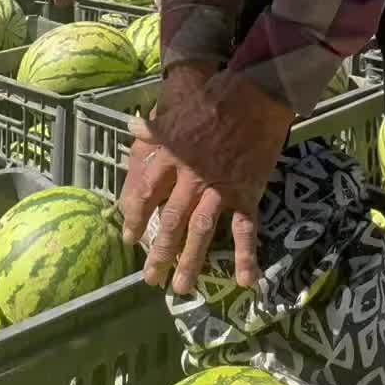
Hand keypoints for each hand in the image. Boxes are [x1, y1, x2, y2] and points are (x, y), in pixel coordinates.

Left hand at [119, 64, 294, 294]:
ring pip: (200, 231)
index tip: (129, 238)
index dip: (135, 218)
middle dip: (158, 252)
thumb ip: (154, 128)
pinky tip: (245, 280)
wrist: (255, 95)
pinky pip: (245, 229)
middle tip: (150, 278)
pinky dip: (246, 255)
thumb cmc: (214, 98)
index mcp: (170, 158)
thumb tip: (132, 128)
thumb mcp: (176, 110)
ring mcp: (219, 189)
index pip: (145, 194)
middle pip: (169, 221)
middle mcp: (190, 179)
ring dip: (190, 262)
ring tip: (181, 288)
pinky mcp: (246, 193)